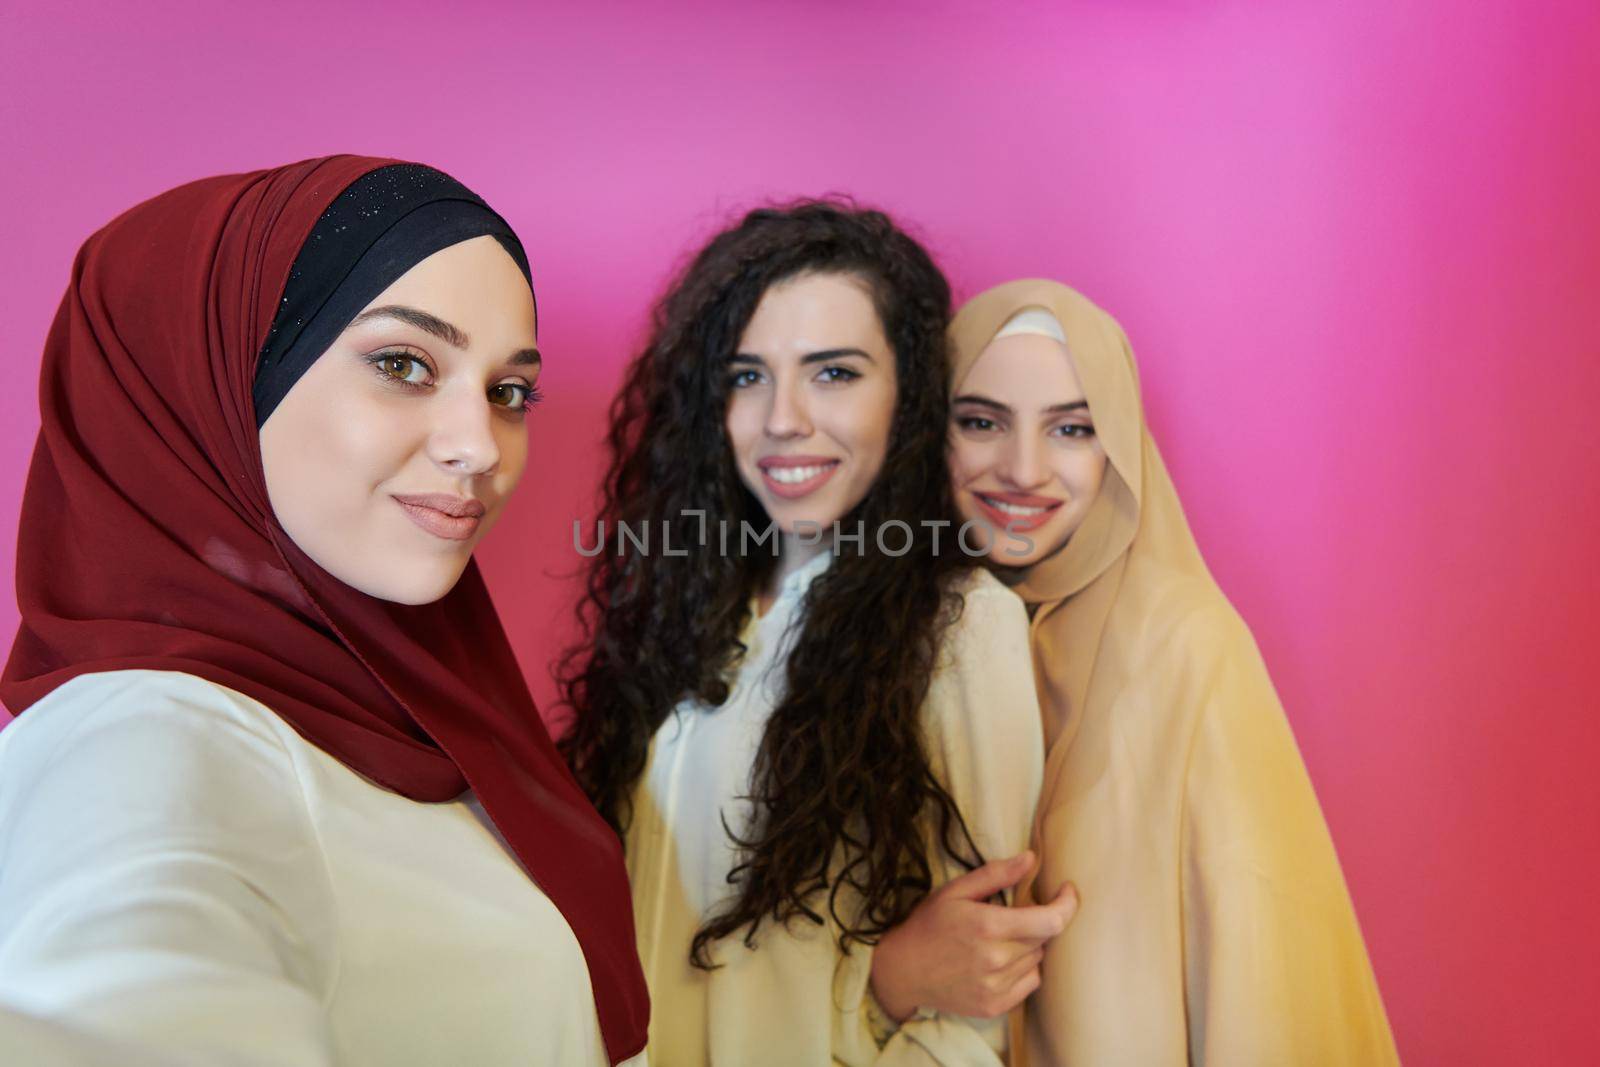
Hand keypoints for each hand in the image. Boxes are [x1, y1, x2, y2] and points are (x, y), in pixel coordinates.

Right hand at [869, 850, 1078, 1021]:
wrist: (904, 971)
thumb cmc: (929, 924)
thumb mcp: (956, 891)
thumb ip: (995, 874)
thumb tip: (1030, 859)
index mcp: (988, 926)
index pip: (1051, 921)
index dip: (1067, 905)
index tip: (1067, 891)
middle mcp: (996, 959)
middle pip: (1044, 938)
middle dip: (1038, 921)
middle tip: (1015, 914)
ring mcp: (996, 987)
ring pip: (1037, 959)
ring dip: (1029, 945)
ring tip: (1002, 939)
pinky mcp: (995, 1006)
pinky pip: (1030, 983)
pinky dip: (1024, 969)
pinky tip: (1002, 960)